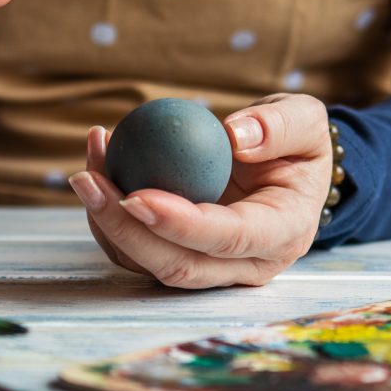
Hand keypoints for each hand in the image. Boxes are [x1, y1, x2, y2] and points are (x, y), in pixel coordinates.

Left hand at [68, 94, 332, 288]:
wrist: (288, 169)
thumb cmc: (296, 144)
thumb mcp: (303, 121)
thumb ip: (279, 126)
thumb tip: (234, 136)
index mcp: (283, 234)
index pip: (228, 239)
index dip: (179, 224)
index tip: (135, 194)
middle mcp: (247, 265)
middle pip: (178, 265)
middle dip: (124, 230)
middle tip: (87, 181)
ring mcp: (212, 269)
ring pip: (148, 263)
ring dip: (106, 221)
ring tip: (86, 166)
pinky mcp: (183, 259)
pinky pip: (136, 249)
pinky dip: (110, 213)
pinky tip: (98, 165)